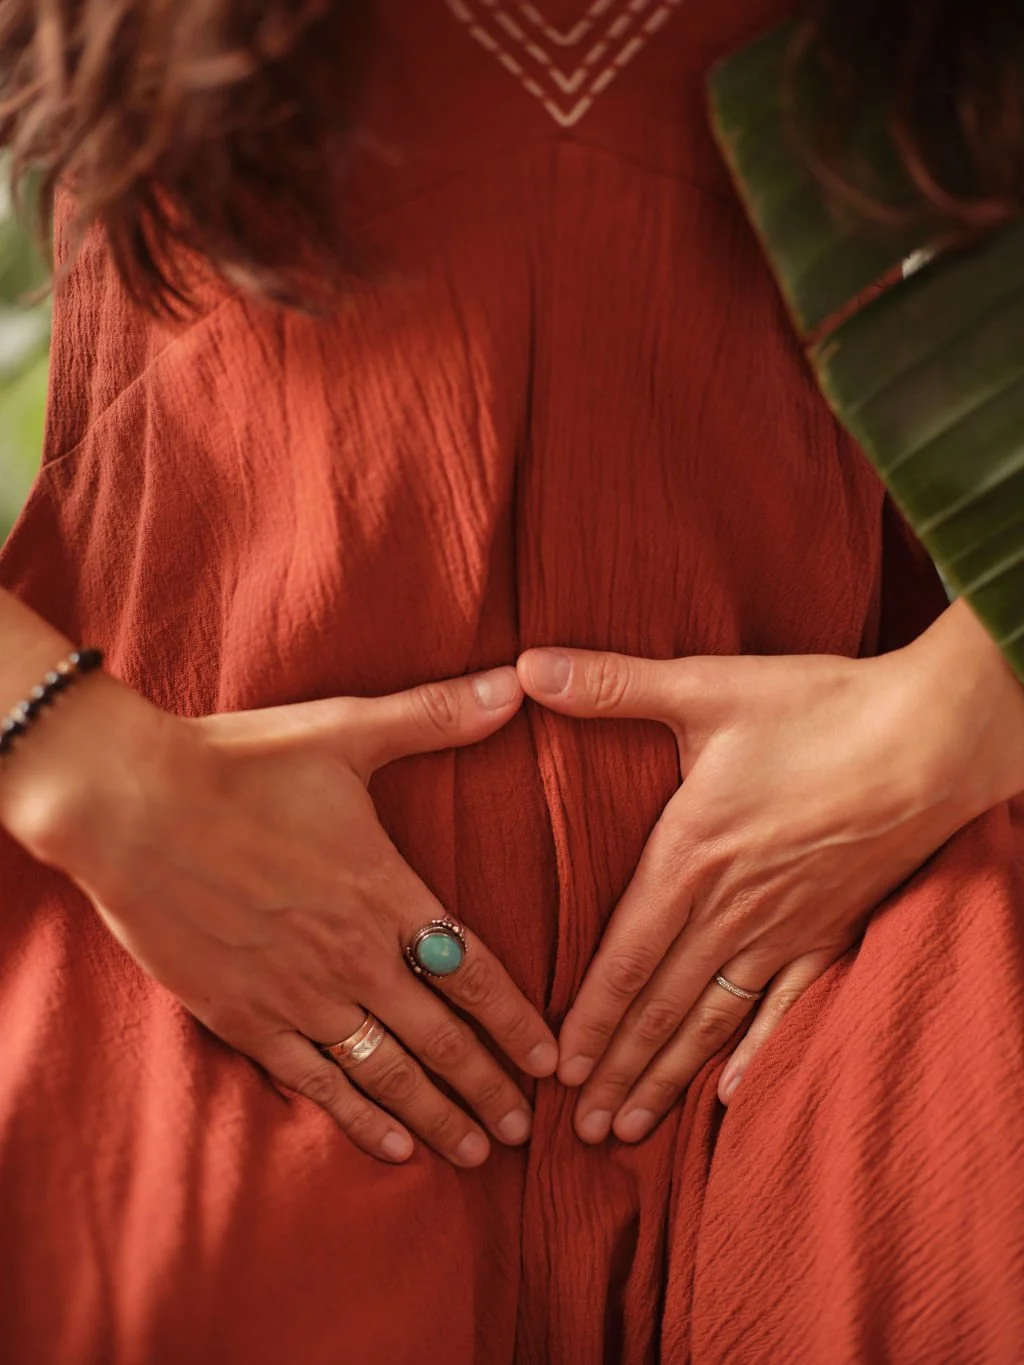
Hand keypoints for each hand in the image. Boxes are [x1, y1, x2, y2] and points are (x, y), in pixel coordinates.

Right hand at [4, 665, 557, 1166]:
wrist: (128, 804)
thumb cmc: (239, 763)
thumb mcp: (344, 730)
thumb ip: (435, 716)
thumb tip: (515, 684)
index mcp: (383, 890)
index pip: (472, 971)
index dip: (516, 1021)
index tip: (549, 1060)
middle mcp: (351, 954)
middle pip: (440, 1038)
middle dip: (487, 1086)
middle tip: (523, 1129)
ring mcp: (296, 992)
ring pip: (386, 1071)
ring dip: (437, 1114)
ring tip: (476, 1151)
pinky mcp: (242, 1014)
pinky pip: (314, 1079)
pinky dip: (358, 1116)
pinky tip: (392, 1146)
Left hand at [518, 602, 1023, 1143]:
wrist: (932, 738)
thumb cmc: (820, 710)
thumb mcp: (707, 687)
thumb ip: (611, 684)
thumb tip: (525, 665)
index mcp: (690, 857)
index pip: (623, 959)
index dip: (588, 1020)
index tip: (557, 1071)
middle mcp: (732, 909)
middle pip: (661, 1007)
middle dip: (617, 1071)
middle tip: (578, 1131)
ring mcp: (786, 930)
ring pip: (713, 1021)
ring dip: (669, 1077)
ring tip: (631, 1129)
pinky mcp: (832, 930)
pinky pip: (785, 1010)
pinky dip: (755, 1055)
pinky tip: (732, 1095)